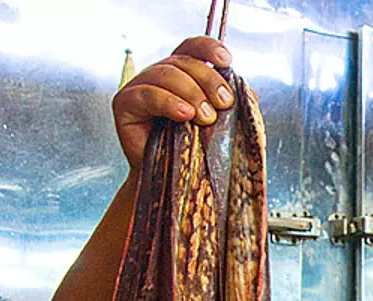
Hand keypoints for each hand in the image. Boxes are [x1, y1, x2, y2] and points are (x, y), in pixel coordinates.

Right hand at [112, 37, 234, 170]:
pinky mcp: (125, 103)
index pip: (192, 48)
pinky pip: (147, 94)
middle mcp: (160, 75)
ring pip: (166, 75)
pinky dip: (169, 102)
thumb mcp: (225, 125)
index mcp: (183, 74)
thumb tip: (248, 92)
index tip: (226, 60)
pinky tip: (185, 114)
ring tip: (206, 117)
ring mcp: (140, 86)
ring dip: (191, 93)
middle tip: (224, 103)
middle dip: (208, 80)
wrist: (174, 180)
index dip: (208, 48)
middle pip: (183, 62)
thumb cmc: (198, 151)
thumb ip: (236, 105)